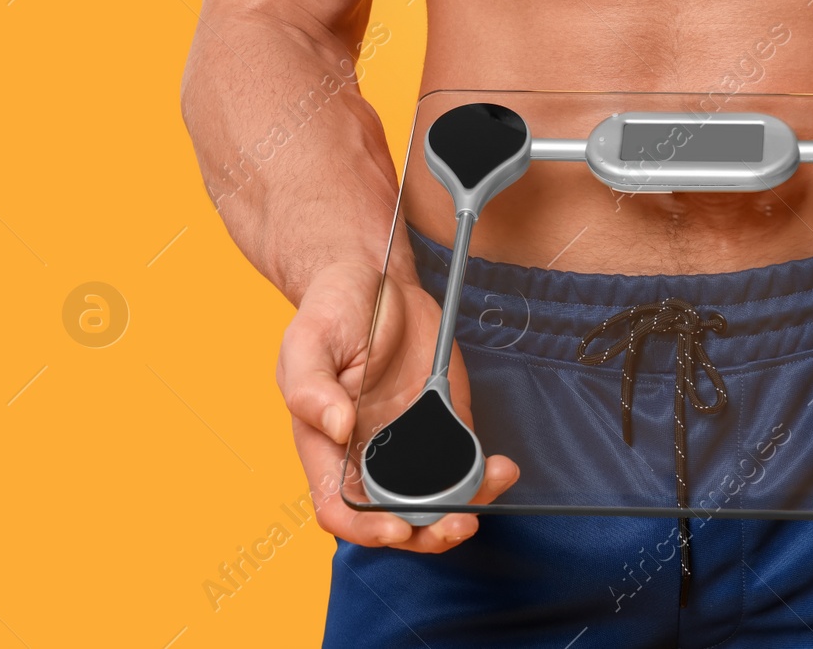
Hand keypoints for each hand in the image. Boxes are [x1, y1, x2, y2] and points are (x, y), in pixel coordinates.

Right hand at [275, 260, 520, 550]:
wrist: (377, 279)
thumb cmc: (332, 309)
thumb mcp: (308, 339)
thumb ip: (310, 387)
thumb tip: (336, 429)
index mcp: (326, 446)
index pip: (338, 507)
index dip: (365, 528)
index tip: (395, 528)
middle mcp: (368, 454)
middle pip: (393, 517)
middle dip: (424, 533)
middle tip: (457, 524)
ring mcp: (410, 442)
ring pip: (435, 499)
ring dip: (464, 507)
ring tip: (492, 487)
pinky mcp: (445, 422)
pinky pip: (465, 463)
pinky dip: (486, 475)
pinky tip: (503, 467)